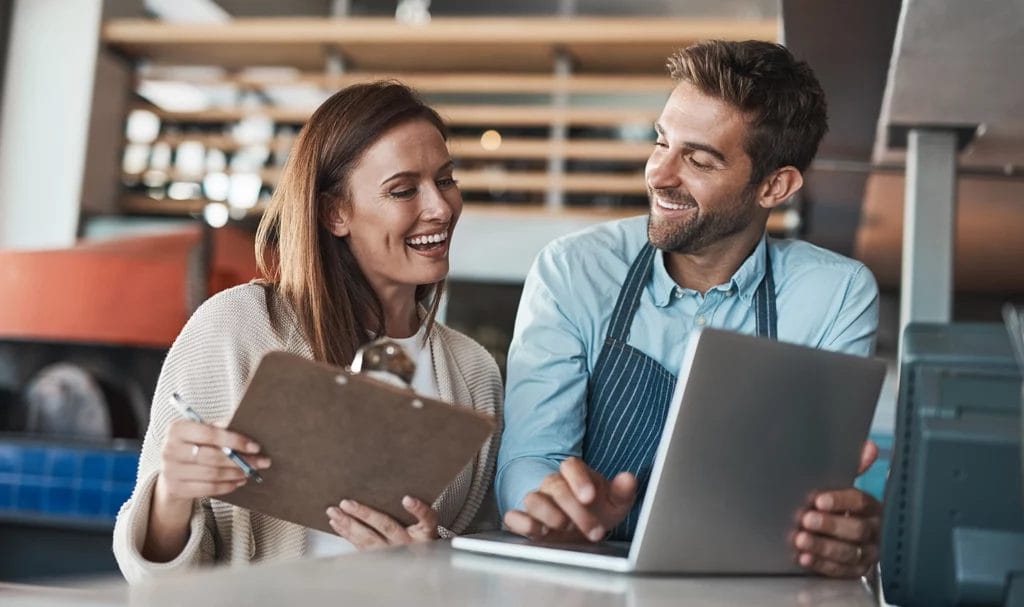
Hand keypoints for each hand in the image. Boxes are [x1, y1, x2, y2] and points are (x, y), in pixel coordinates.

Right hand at [157, 419, 269, 503]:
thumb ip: (220, 428)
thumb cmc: (193, 446)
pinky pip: (207, 488)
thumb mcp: (202, 432)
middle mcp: (170, 449)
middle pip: (212, 456)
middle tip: (261, 462)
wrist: (172, 471)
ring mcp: (170, 471)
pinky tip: (238, 481)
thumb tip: (246, 425)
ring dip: (236, 473)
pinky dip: (226, 486)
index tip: (255, 447)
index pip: (210, 434)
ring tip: (249, 471)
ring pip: (212, 474)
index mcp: (177, 429)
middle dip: (240, 460)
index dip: (234, 440)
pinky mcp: (176, 488)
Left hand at [326, 496, 438, 549]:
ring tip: (334, 512)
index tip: (407, 499)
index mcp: (424, 533)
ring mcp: (392, 553)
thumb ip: (419, 510)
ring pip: (368, 539)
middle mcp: (407, 543)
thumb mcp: (428, 526)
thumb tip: (401, 489)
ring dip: (348, 524)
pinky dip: (346, 534)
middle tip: (347, 503)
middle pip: (387, 527)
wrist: (422, 563)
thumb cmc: (422, 538)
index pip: (425, 518)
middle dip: (365, 514)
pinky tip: (337, 523)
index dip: (418, 509)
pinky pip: (360, 547)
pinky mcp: (380, 559)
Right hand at [503, 457, 636, 542]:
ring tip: (563, 528)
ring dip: (547, 514)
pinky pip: (514, 517)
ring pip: (533, 499)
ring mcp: (539, 502)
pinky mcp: (526, 521)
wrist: (583, 528)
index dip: (579, 480)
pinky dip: (520, 522)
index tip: (590, 497)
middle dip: (574, 508)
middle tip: (593, 529)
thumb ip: (623, 490)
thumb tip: (628, 478)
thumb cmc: (599, 510)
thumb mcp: (615, 502)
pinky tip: (535, 531)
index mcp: (575, 475)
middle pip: (555, 485)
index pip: (571, 466)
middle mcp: (554, 485)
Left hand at [795, 440, 882, 577]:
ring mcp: (867, 553)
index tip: (819, 500)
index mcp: (872, 507)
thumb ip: (854, 468)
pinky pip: (842, 571)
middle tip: (807, 519)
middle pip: (857, 529)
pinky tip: (806, 557)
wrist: (843, 533)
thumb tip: (869, 447)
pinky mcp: (857, 571)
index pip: (861, 502)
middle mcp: (874, 531)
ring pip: (850, 552)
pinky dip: (823, 565)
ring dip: (823, 546)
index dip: (840, 501)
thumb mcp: (845, 485)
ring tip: (801, 540)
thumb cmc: (843, 506)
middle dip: (830, 525)